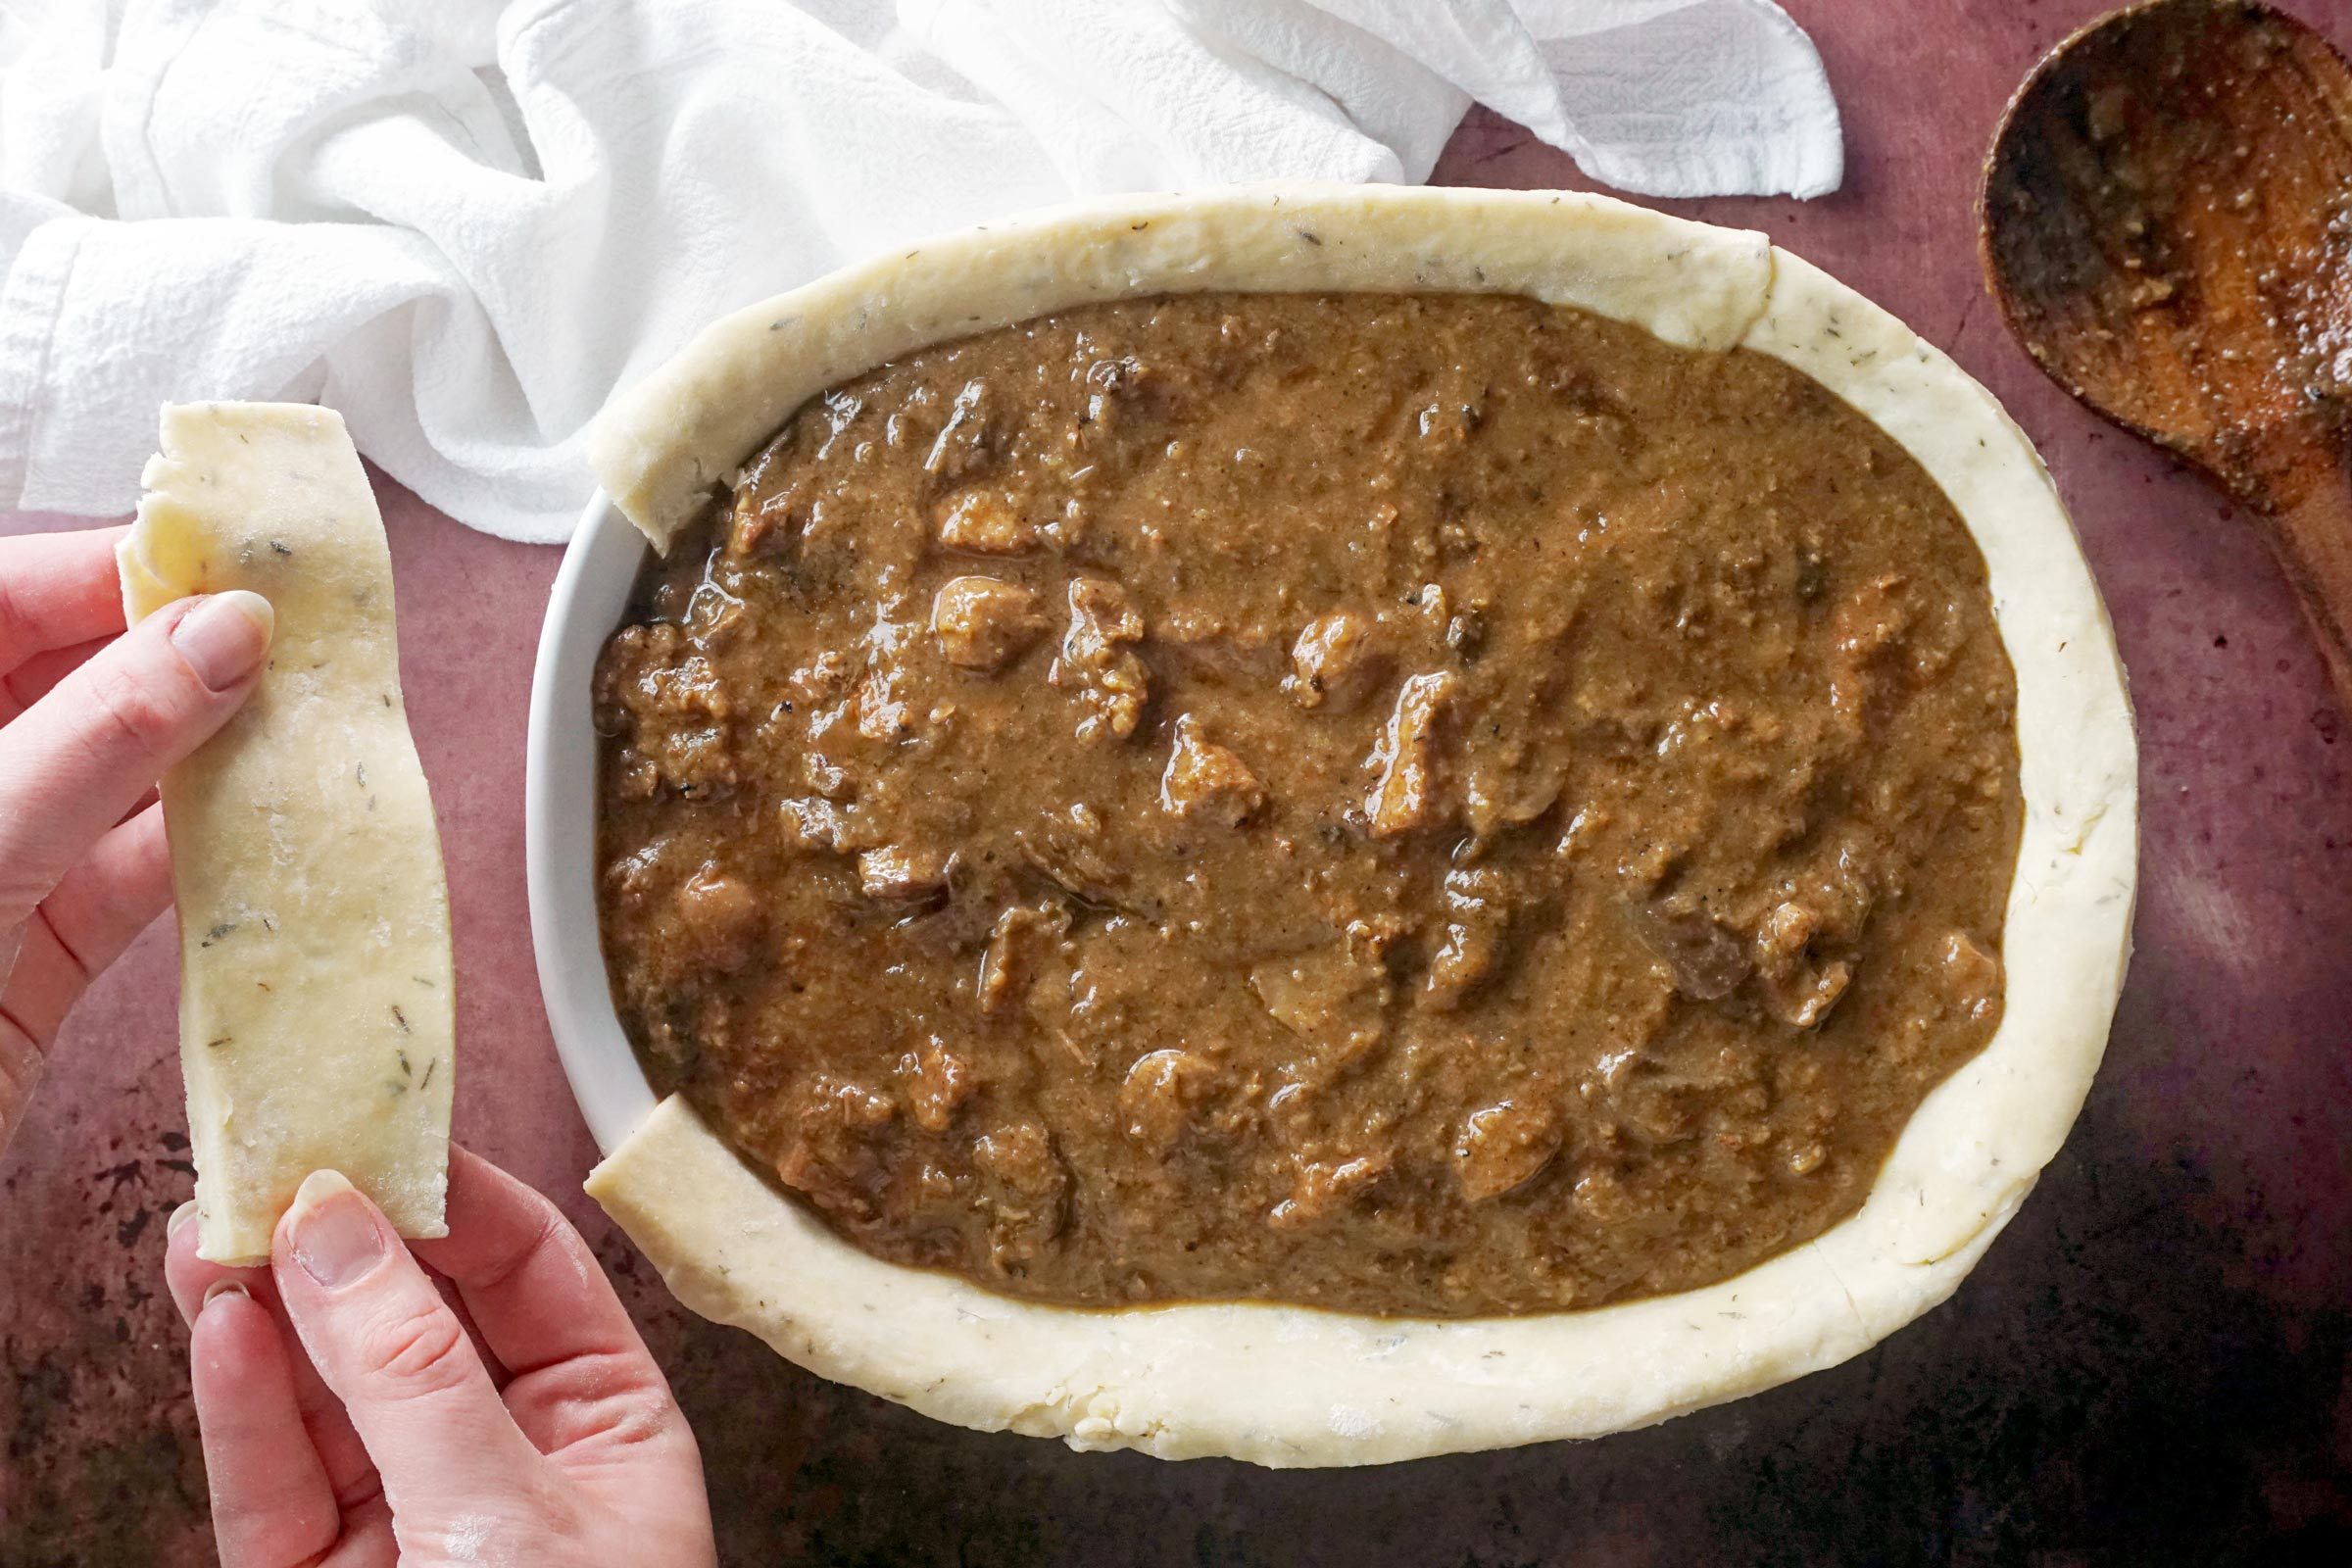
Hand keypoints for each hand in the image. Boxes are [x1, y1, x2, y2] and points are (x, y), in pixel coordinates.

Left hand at [0, 525, 272, 1153]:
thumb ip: (100, 734)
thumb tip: (224, 634)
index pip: (5, 594)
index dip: (116, 571)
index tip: (235, 565)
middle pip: (77, 677)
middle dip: (189, 658)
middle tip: (300, 643)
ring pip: (123, 778)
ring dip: (219, 760)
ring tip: (311, 730)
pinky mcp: (35, 952)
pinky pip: (140, 879)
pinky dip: (212, 860)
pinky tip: (276, 836)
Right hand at [165, 1145, 716, 1566]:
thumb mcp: (510, 1514)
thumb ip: (414, 1374)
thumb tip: (338, 1227)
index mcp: (608, 1427)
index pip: (531, 1269)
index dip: (450, 1197)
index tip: (370, 1134)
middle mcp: (510, 1463)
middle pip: (416, 1320)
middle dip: (339, 1244)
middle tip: (265, 1163)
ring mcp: (411, 1522)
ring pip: (329, 1395)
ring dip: (268, 1310)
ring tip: (207, 1226)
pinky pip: (274, 1484)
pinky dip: (242, 1407)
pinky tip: (218, 1326)